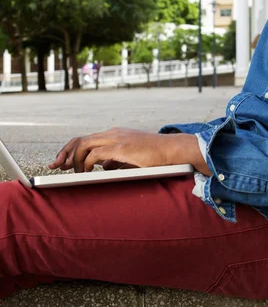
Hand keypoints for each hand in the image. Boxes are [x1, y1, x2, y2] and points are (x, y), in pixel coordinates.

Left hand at [48, 127, 211, 175]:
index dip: (70, 150)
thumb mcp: (131, 157)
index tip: (61, 162)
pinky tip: (86, 173)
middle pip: (79, 140)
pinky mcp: (121, 147)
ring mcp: (116, 138)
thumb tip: (104, 167)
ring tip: (74, 173)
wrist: (173, 150)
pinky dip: (86, 164)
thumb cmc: (155, 156)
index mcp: (114, 134)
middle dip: (65, 153)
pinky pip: (95, 154)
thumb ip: (116, 160)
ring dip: (75, 160)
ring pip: (84, 144)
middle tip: (56, 167)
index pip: (86, 139)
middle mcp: (113, 133)